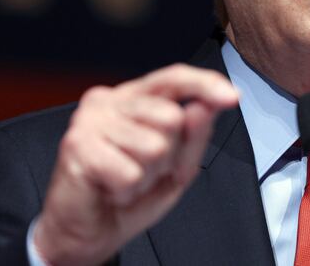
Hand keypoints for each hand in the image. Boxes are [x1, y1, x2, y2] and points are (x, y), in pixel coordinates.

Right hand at [32, 64, 238, 265]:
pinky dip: (128, 189)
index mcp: (134, 97)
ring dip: (147, 175)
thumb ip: (194, 135)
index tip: (233, 97)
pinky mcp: (77, 145)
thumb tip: (203, 106)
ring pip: (154, 146)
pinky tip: (110, 189)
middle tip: (144, 170)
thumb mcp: (177, 165)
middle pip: (172, 117)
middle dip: (169, 155)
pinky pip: (131, 172)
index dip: (205, 85)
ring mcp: (91, 119)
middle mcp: (110, 100)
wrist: (87, 232)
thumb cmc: (129, 193)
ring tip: (126, 180)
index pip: (174, 77)